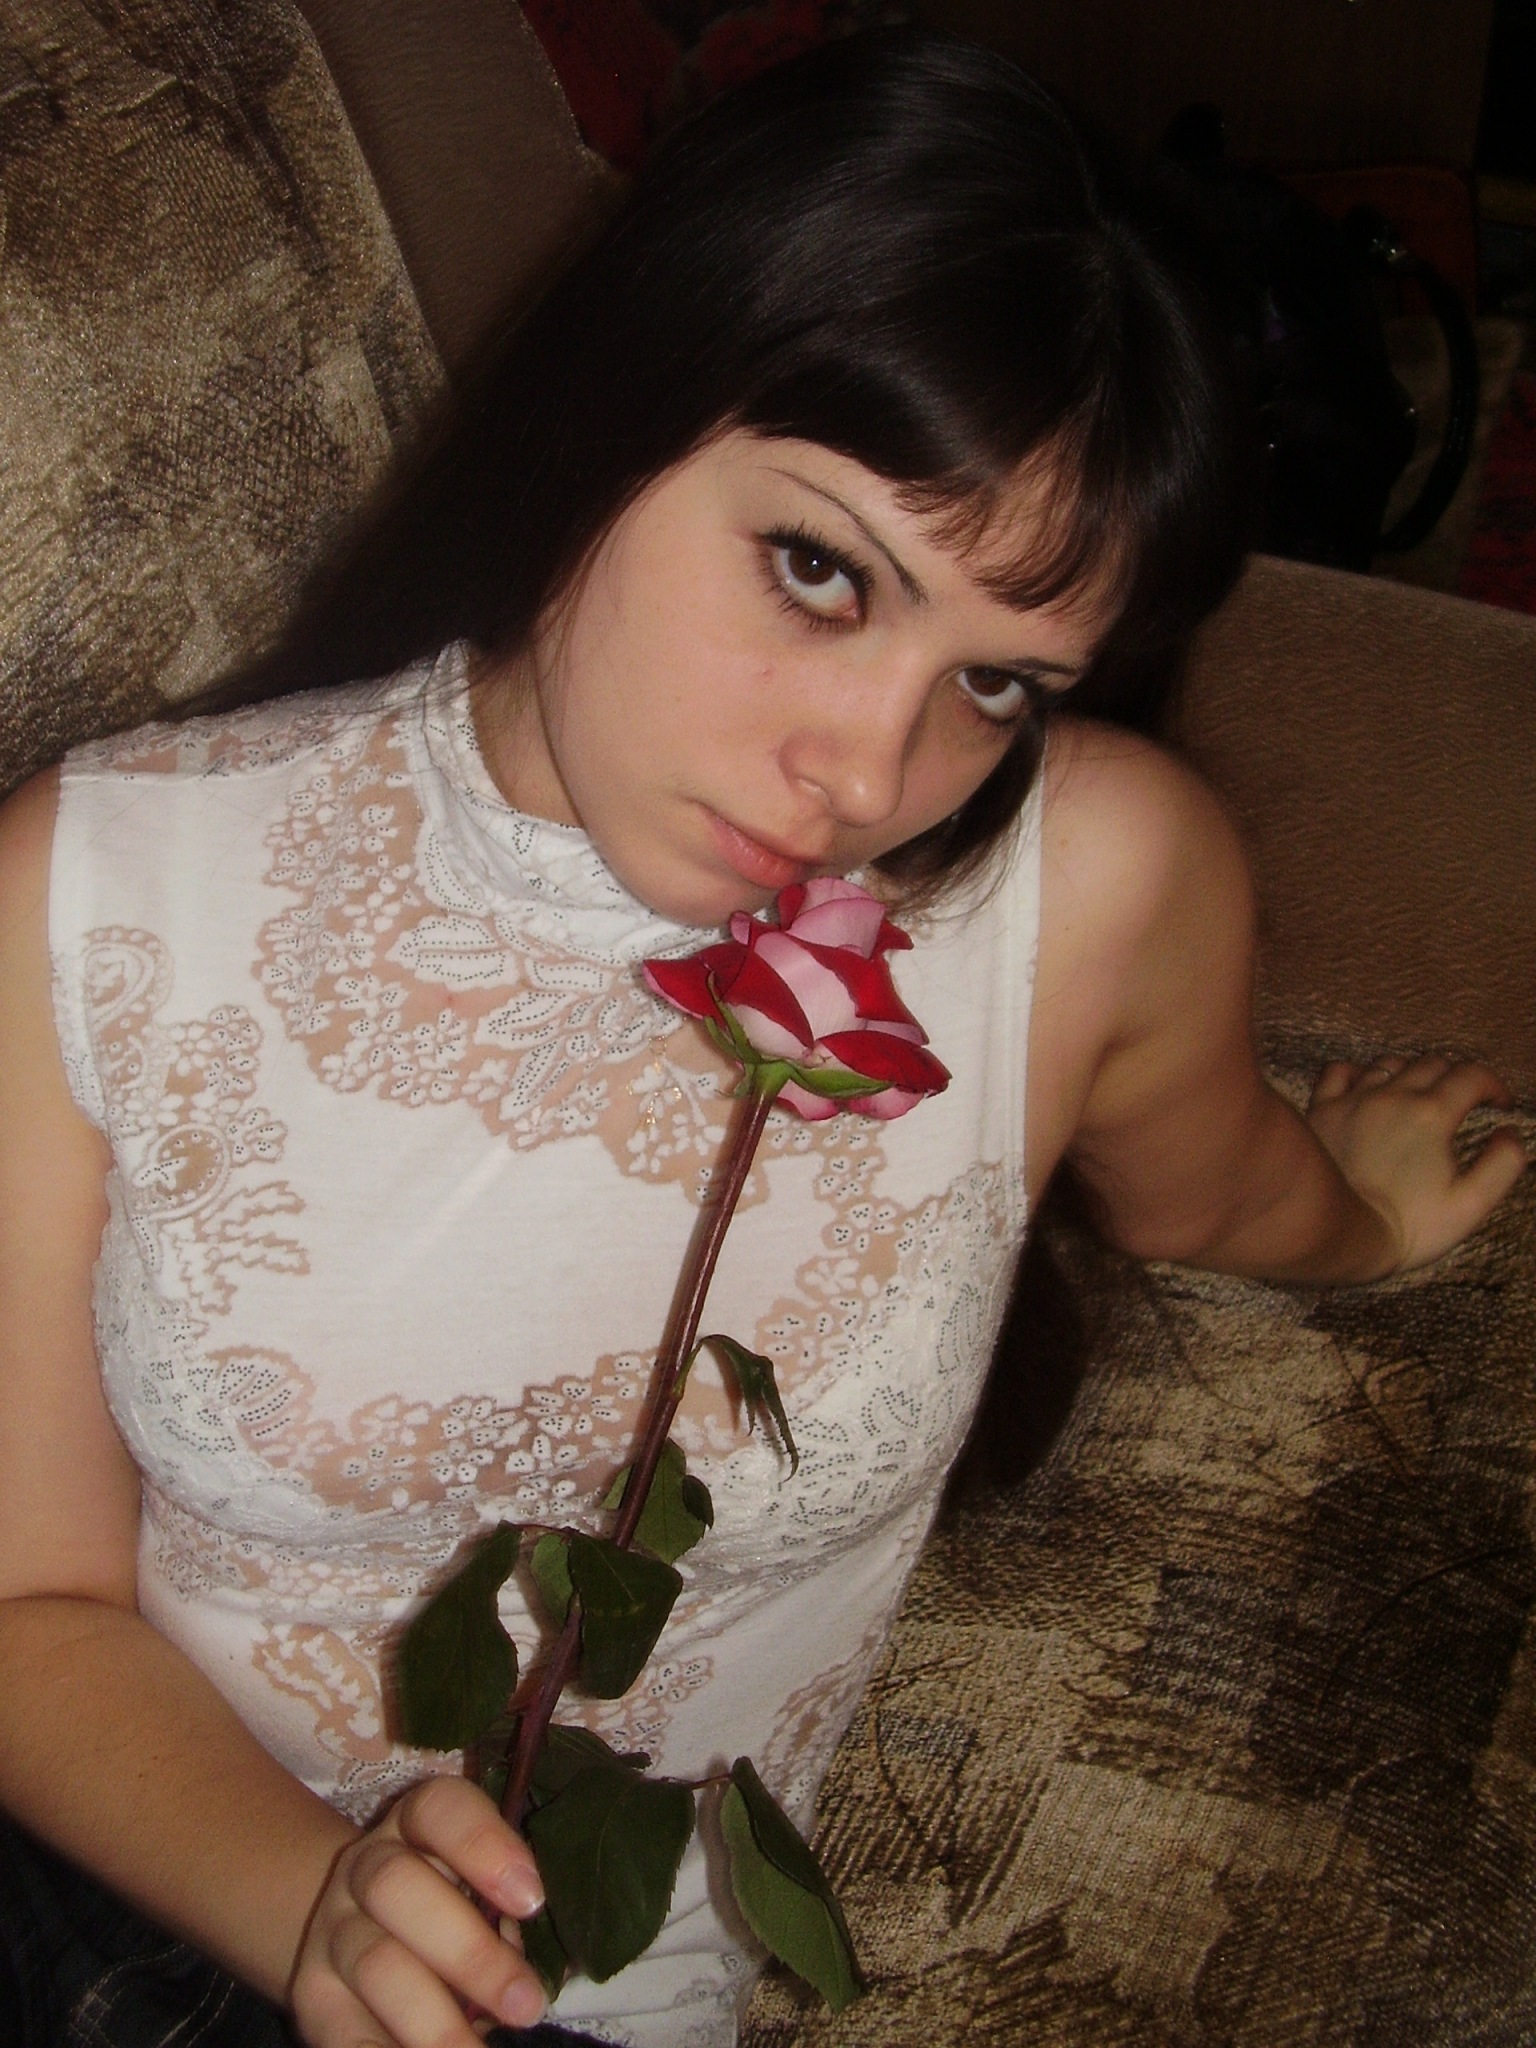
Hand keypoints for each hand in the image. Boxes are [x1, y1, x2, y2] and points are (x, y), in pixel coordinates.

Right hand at [289, 1776, 548, 2047]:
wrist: (357, 1927)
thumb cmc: (450, 1904)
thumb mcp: (477, 1888)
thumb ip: (504, 1912)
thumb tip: (539, 1976)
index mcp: (415, 1824)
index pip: (439, 1809)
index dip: (483, 1845)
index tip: (532, 1899)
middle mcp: (366, 1867)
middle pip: (398, 1886)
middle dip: (469, 1952)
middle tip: (526, 2005)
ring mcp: (334, 1931)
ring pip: (374, 1963)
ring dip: (434, 2020)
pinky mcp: (314, 1996)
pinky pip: (342, 2032)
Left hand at [1308, 1054, 1527, 1272]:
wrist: (1337, 1234)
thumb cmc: (1408, 1226)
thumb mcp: (1471, 1204)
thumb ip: (1502, 1164)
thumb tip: (1509, 1132)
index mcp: (1433, 1114)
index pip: (1472, 1076)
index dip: (1493, 1086)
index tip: (1499, 1104)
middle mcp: (1393, 1096)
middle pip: (1433, 1064)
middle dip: (1457, 1079)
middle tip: (1463, 1104)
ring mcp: (1353, 1099)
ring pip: (1391, 1063)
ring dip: (1413, 1074)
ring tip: (1419, 1097)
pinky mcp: (1322, 1110)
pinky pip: (1340, 1070)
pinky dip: (1359, 1072)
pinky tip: (1367, 1089)